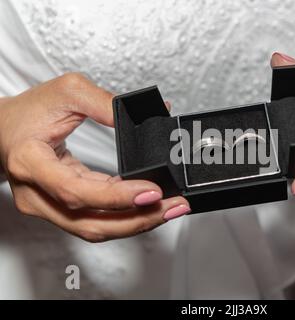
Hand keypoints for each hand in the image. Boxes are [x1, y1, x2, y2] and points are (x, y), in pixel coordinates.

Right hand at [0, 73, 189, 241]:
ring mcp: (47, 207)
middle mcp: (36, 194)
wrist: (2, 131)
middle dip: (138, 219)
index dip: (117, 197)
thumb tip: (143, 116)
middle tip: (174, 206)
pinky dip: (125, 217)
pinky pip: (95, 221)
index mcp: (31, 163)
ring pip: (95, 228)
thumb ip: (104, 102)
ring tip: (170, 210)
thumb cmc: (27, 112)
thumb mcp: (66, 91)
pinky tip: (148, 208)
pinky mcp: (60, 209)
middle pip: (91, 222)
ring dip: (137, 223)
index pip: (76, 191)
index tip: (152, 192)